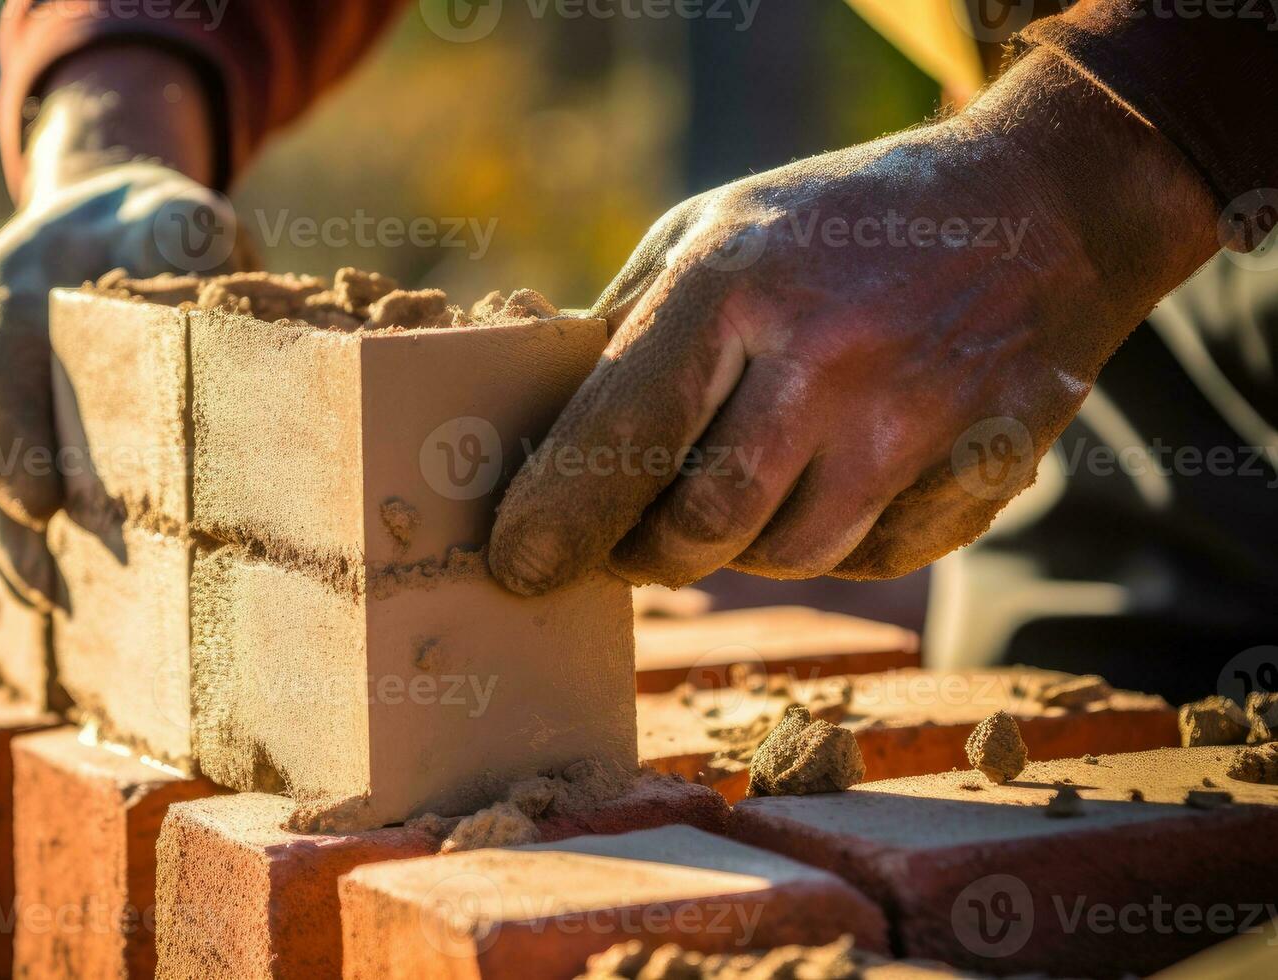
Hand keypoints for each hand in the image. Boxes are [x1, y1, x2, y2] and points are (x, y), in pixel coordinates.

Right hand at [0, 50, 239, 607]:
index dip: (10, 440)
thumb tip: (209, 273)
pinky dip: (8, 535)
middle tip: (47, 595)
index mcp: (10, 283)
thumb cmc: (153, 223)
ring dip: (2, 545)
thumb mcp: (179, 215)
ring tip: (47, 607)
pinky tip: (42, 589)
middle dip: (3, 523)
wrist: (103, 215)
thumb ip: (187, 237)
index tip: (37, 510)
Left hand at [488, 49, 1219, 595]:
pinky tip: (828, 484)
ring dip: (739, 550)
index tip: (517, 567)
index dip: (558, 519)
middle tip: (622, 550)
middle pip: (704, 525)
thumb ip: (628, 327)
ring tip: (727, 504)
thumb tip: (543, 432)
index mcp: (737, 284)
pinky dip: (832, 541)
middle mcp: (827, 356)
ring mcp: (917, 417)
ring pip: (791, 555)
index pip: (622, 436)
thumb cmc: (837, 225)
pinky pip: (875, 558)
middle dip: (644, 556)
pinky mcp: (984, 467)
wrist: (1038, 209)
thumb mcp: (714, 229)